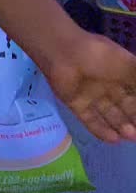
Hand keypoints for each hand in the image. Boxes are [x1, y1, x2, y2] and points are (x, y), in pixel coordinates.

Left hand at [43, 27, 135, 143]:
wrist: (64, 52)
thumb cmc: (100, 56)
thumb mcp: (128, 66)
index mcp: (120, 71)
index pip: (135, 93)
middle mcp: (107, 83)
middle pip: (125, 106)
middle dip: (134, 120)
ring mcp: (91, 94)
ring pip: (110, 115)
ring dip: (121, 126)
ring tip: (131, 137)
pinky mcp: (77, 103)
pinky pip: (91, 120)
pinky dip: (102, 131)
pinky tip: (114, 140)